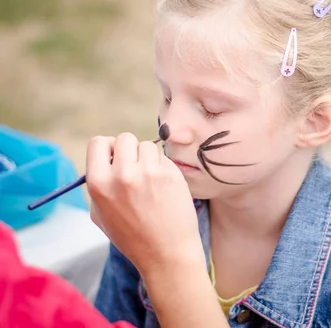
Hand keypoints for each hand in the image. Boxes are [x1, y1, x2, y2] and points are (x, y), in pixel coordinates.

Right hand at [86, 133, 204, 275]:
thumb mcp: (100, 214)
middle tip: (136, 169)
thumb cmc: (132, 236)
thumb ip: (99, 183)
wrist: (166, 254)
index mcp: (98, 184)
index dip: (108, 148)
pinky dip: (164, 168)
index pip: (98, 142)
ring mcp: (149, 173)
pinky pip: (164, 158)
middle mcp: (122, 175)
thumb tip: (105, 158)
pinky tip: (165, 188)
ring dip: (149, 158)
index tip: (115, 160)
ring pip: (147, 145)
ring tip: (151, 182)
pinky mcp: (171, 174)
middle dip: (130, 150)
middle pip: (124, 138)